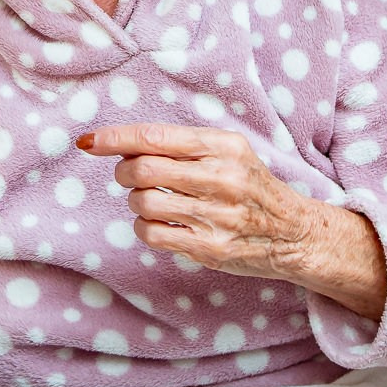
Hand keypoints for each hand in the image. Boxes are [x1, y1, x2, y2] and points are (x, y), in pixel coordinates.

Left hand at [79, 123, 386, 320]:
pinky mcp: (210, 249)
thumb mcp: (230, 151)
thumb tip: (122, 145)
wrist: (296, 234)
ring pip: (143, 202)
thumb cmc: (251, 186)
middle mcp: (221, 178)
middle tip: (128, 174)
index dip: (115, 138)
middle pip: (142, 169)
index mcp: (224, 146)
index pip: (155, 137)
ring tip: (150, 200)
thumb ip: (184, 145)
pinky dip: (144, 226)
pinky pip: (153, 234)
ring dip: (134, 200)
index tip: (89, 142)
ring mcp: (216, 216)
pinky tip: (158, 222)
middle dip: (123, 171)